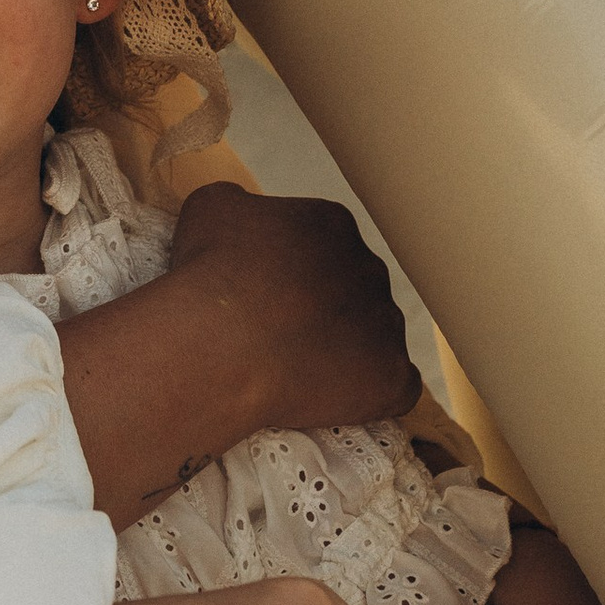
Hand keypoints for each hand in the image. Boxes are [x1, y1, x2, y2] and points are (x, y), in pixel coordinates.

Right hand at [168, 186, 418, 440]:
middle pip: (354, 290)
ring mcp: (387, 324)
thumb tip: (248, 213)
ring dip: (346, 353)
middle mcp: (370, 268)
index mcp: (332, 225)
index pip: (323, 247)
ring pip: (376, 338)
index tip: (264, 297)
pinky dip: (369, 395)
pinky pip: (395, 387)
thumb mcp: (210, 208)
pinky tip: (332, 400)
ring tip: (295, 373)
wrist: (220, 346)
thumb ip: (242, 204)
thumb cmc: (208, 277)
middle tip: (278, 337)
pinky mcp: (393, 378)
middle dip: (323, 311)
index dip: (292, 275)